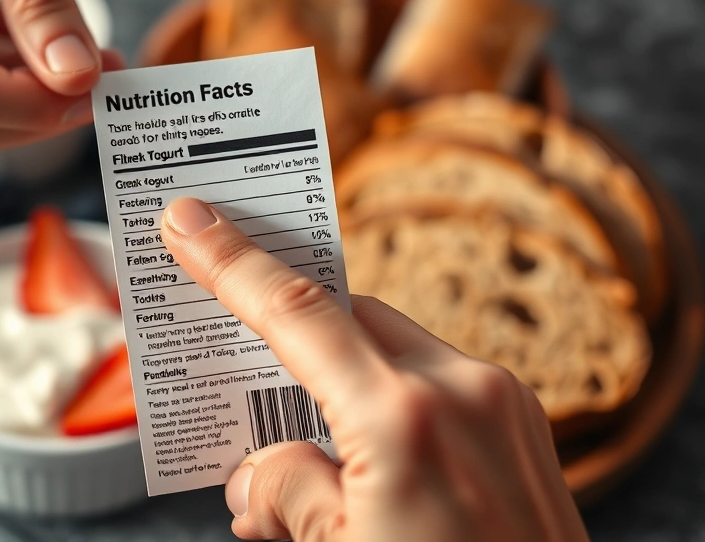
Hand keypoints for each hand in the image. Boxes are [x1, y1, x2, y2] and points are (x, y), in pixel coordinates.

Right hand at [161, 198, 588, 541]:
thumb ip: (284, 492)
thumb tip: (261, 471)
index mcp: (405, 420)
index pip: (297, 313)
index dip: (231, 262)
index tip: (188, 219)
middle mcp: (464, 391)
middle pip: (346, 317)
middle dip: (287, 331)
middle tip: (235, 351)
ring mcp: (503, 405)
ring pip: (390, 349)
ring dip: (337, 378)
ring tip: (296, 445)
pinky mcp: (523, 427)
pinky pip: (432, 383)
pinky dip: (384, 402)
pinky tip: (359, 459)